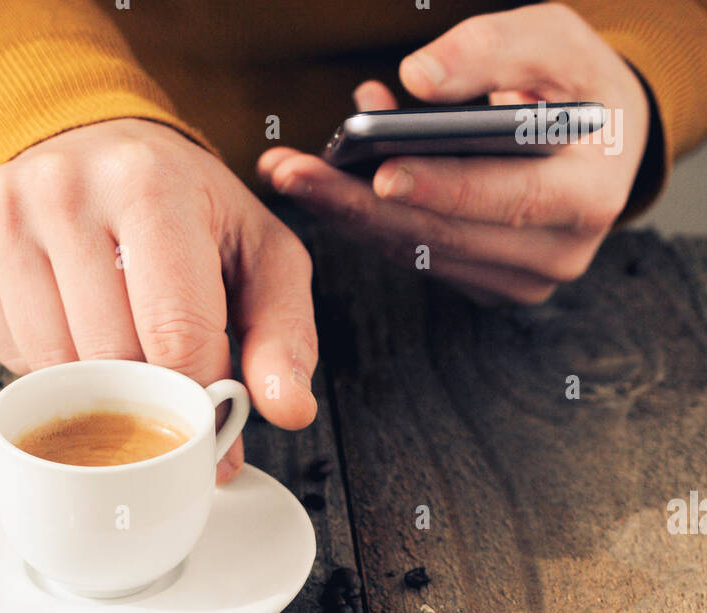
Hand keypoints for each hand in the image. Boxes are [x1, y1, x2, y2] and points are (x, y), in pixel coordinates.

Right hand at [0, 119, 317, 481]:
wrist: (95, 143)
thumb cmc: (186, 208)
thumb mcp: (260, 256)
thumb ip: (284, 335)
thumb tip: (288, 410)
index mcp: (148, 184)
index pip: (174, 336)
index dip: (196, 402)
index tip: (210, 431)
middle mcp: (63, 190)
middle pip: (111, 360)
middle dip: (149, 398)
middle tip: (168, 394)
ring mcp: (2, 219)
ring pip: (53, 368)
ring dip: (96, 387)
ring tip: (124, 351)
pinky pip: (7, 356)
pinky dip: (48, 369)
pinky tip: (73, 331)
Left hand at [257, 3, 649, 304]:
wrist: (603, 141)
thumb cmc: (577, 87)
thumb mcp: (557, 43)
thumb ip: (494, 50)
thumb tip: (418, 79)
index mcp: (589, 196)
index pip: (508, 197)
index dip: (442, 186)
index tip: (379, 172)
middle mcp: (557, 254)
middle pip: (445, 236)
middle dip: (361, 205)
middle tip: (293, 174)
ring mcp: (520, 280)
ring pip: (422, 252)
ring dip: (350, 214)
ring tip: (293, 173)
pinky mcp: (486, 284)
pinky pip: (418, 255)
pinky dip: (371, 219)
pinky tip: (329, 182)